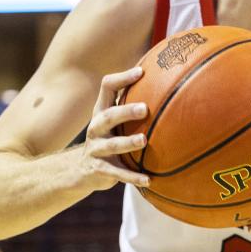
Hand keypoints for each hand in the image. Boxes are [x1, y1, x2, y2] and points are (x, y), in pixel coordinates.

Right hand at [81, 67, 150, 190]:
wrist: (81, 169)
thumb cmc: (109, 137)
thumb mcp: (115, 120)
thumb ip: (132, 104)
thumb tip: (169, 82)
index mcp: (102, 111)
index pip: (107, 87)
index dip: (122, 78)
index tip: (141, 72)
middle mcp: (96, 127)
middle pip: (108, 116)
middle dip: (125, 111)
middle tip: (144, 109)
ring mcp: (96, 149)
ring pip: (112, 145)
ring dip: (128, 143)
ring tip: (144, 141)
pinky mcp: (100, 169)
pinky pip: (118, 173)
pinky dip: (133, 177)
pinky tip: (149, 180)